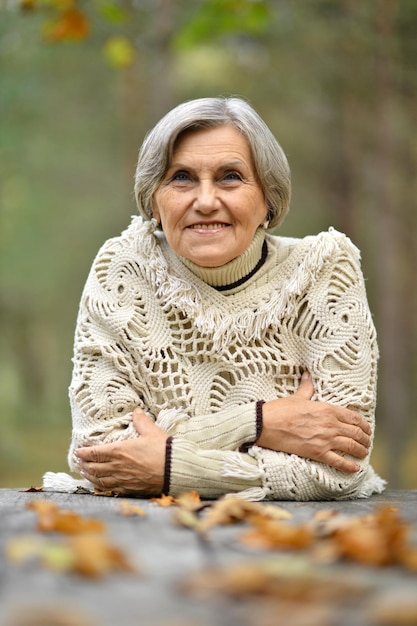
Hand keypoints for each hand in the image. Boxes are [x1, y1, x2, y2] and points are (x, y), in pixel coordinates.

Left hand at [75, 409, 167, 495]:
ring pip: (100, 480)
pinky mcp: (130, 489)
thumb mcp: (152, 432)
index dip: (84, 453)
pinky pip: (111, 489)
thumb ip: (141, 422)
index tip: (78, 451)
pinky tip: (100, 486)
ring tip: (84, 474)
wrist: (174, 470)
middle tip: (79, 462)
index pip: (95, 452)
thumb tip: (136, 412)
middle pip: (94, 467)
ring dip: (90, 476)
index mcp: (120, 451)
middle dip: (84, 464)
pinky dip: (102, 487)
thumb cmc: (163, 449)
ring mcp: (123, 480)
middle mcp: (117, 466)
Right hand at [257, 372, 371, 472]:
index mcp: (327, 409)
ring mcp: (325, 439)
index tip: (367, 429)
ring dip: (360, 451)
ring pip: (351, 446)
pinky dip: (349, 466)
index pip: (353, 418)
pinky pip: (338, 461)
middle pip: (356, 433)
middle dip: (364, 439)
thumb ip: (307, 387)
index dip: (363, 425)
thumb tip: (307, 375)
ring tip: (363, 453)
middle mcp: (330, 424)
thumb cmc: (280, 410)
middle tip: (367, 443)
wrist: (266, 424)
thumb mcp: (297, 397)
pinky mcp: (317, 452)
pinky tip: (355, 468)